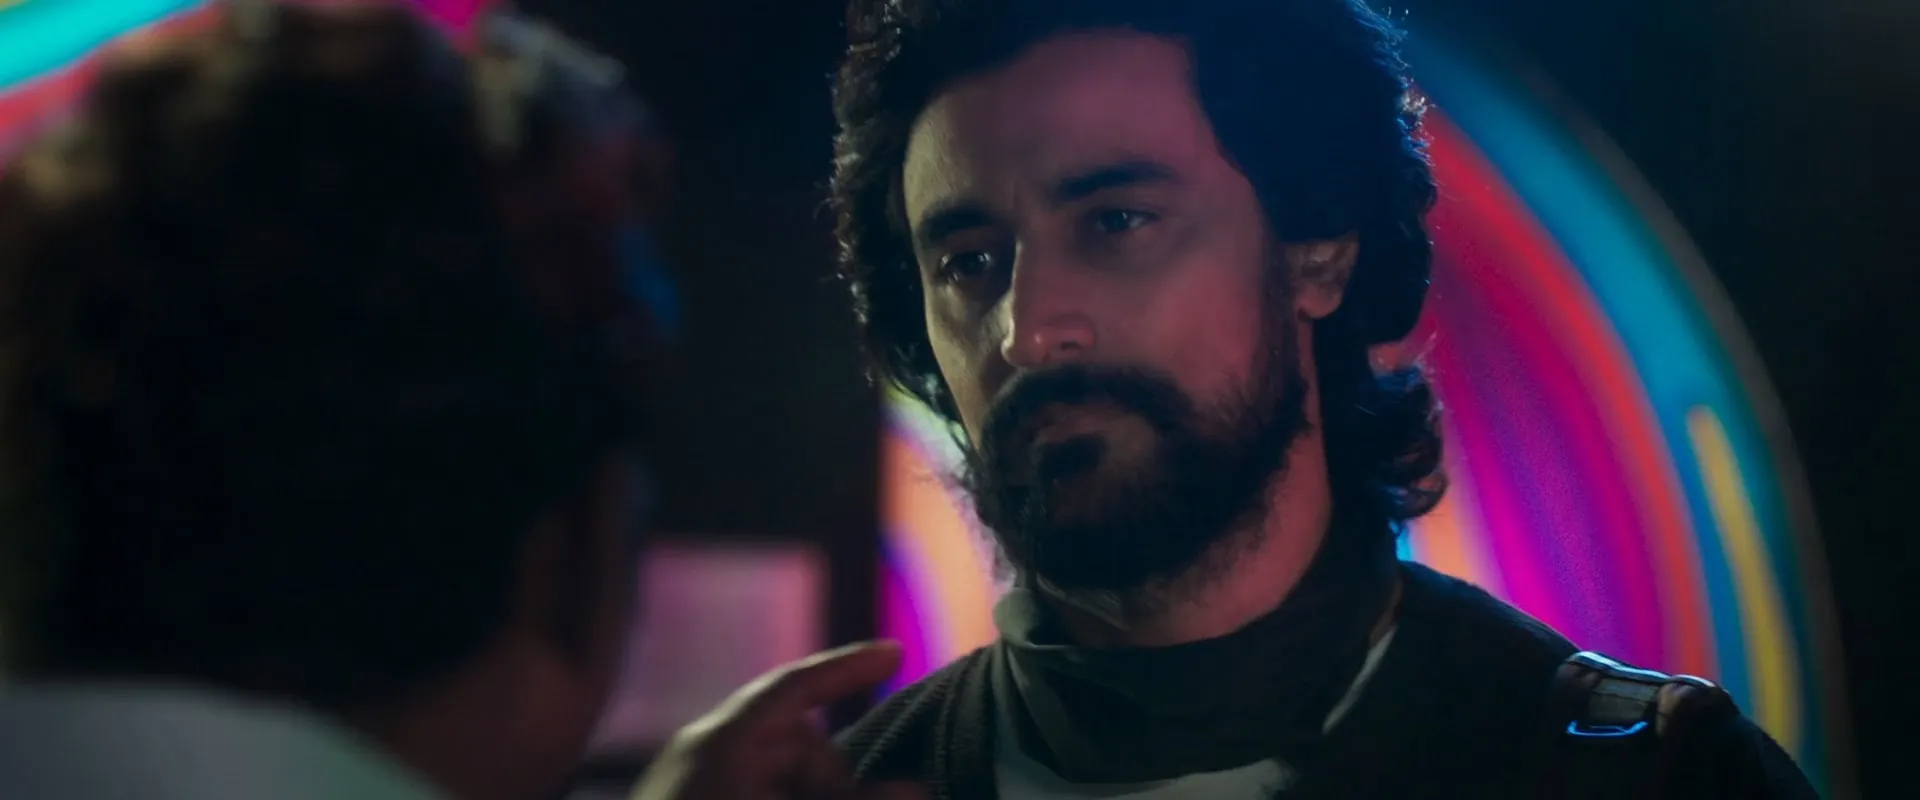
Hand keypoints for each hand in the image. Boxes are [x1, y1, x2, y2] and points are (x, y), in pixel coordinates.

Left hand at [628, 640, 926, 799]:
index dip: (846, 668)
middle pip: (799, 746)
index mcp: (722, 744)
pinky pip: (756, 791)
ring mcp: (698, 790)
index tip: (894, 656)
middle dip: (835, 780)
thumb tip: (920, 792)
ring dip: (814, 790)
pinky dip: (784, 794)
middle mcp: (707, 759)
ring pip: (783, 779)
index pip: (793, 686)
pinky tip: (795, 795)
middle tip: (871, 798)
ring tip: (839, 796)